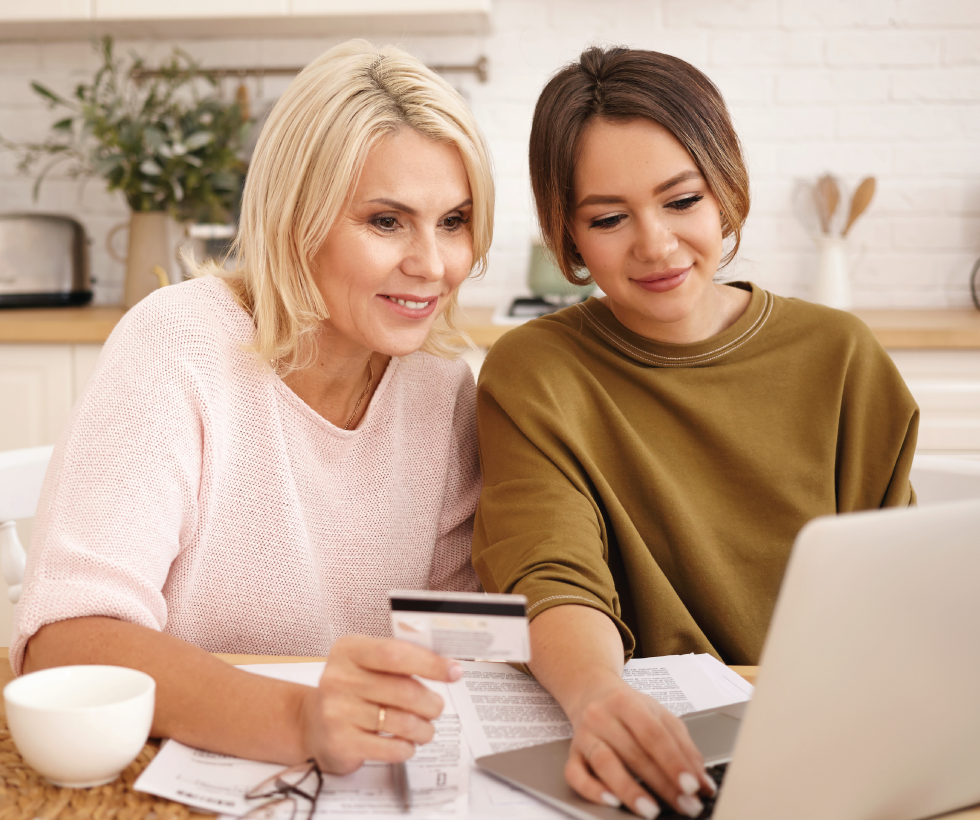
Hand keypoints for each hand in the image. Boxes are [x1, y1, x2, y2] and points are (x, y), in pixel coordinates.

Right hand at [298, 635, 461, 773]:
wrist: (313, 724)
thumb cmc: (351, 691)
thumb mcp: (366, 664)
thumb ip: (400, 661)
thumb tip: (446, 667)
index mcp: (349, 650)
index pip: (395, 653)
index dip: (430, 663)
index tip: (453, 671)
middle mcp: (339, 678)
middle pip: (404, 690)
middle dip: (431, 702)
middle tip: (436, 707)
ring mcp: (338, 711)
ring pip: (402, 721)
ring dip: (424, 728)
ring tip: (425, 728)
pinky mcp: (342, 742)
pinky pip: (391, 747)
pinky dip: (407, 747)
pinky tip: (406, 743)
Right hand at [565, 676, 716, 818]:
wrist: (591, 691)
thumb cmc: (628, 707)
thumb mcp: (659, 715)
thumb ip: (683, 746)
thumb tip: (703, 783)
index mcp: (627, 702)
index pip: (653, 733)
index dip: (674, 761)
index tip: (692, 786)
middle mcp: (603, 716)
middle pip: (633, 752)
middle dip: (662, 784)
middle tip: (684, 805)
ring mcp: (585, 735)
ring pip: (604, 762)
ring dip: (629, 790)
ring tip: (651, 811)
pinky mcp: (572, 753)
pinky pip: (575, 774)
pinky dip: (592, 790)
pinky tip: (611, 802)